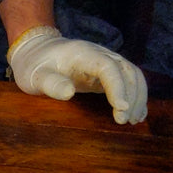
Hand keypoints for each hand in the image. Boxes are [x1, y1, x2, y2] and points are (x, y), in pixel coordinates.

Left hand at [6, 26, 147, 124]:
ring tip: (134, 120)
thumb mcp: (35, 76)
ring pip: (132, 75)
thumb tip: (69, 93)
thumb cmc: (34, 65)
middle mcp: (99, 54)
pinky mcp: (106, 72)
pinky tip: (138, 114)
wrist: (37, 51)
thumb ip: (50, 83)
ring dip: (138, 97)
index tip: (121, 108)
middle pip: (126, 71)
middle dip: (130, 96)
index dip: (117, 87)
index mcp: (82, 54)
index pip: (107, 67)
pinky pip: (128, 80)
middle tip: (124, 121)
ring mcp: (105, 62)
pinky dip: (136, 96)